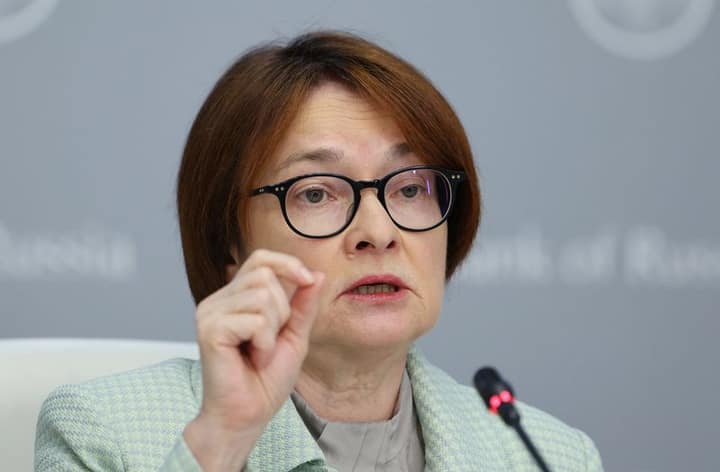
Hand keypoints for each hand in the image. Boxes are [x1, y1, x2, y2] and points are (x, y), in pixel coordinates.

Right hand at [183, 249, 324, 470]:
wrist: (247, 416)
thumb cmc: (265, 380)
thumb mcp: (294, 335)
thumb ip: (303, 305)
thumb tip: (317, 274)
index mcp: (235, 298)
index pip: (260, 259)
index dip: (287, 264)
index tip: (307, 281)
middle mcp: (217, 301)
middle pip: (264, 275)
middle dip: (282, 309)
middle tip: (270, 341)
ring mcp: (210, 313)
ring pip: (262, 297)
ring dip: (273, 329)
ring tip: (260, 352)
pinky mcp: (209, 329)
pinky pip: (255, 320)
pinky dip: (264, 343)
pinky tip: (253, 358)